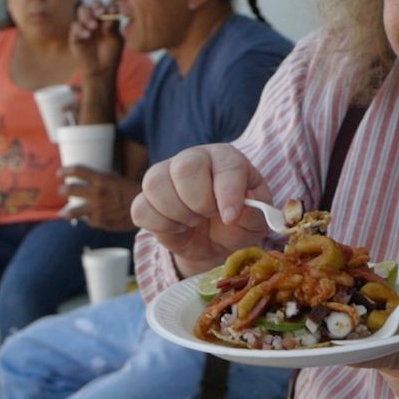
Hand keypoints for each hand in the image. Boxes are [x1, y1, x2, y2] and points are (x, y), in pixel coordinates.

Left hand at [58, 165, 139, 230]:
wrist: (151, 210)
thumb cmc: (138, 193)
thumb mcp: (122, 180)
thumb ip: (106, 181)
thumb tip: (96, 180)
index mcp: (103, 179)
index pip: (78, 171)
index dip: (66, 171)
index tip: (60, 173)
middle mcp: (97, 193)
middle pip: (69, 190)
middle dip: (63, 190)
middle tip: (62, 191)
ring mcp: (97, 209)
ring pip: (71, 211)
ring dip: (66, 211)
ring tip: (64, 212)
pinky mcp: (100, 222)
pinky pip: (88, 221)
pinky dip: (88, 219)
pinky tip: (89, 219)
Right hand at [69, 1, 123, 79]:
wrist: (101, 69)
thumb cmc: (111, 54)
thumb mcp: (116, 40)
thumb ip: (113, 26)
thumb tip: (111, 11)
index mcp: (108, 19)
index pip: (108, 5)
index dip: (109, 5)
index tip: (112, 11)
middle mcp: (96, 19)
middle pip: (93, 4)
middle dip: (96, 6)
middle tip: (100, 13)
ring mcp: (85, 25)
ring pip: (82, 10)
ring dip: (88, 16)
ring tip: (94, 27)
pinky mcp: (75, 34)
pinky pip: (75, 25)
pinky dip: (81, 29)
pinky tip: (87, 36)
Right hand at [131, 144, 272, 276]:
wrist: (217, 240)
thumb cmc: (240, 220)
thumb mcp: (257, 219)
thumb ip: (257, 211)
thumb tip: (239, 209)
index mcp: (226, 158)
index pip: (226, 164)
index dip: (228, 192)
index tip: (230, 217)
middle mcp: (193, 159)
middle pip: (185, 167)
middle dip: (199, 200)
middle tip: (208, 215)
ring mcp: (165, 176)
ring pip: (155, 184)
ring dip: (178, 213)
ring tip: (194, 221)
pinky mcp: (145, 198)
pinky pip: (140, 209)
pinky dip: (160, 225)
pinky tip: (178, 227)